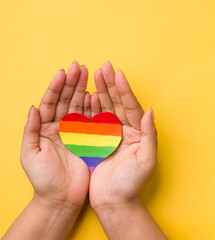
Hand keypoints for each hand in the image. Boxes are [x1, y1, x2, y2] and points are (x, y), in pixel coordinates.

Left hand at [21, 62, 90, 208]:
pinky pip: (91, 121)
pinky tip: (96, 96)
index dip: (56, 87)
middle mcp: (60, 128)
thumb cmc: (43, 179)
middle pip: (66, 101)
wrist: (61, 198)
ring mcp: (75, 133)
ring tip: (89, 75)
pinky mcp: (88, 141)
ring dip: (83, 91)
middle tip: (79, 67)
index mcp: (44, 129)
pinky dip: (93, 108)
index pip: (50, 103)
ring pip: (79, 107)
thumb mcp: (30, 154)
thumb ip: (31, 130)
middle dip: (72, 83)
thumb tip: (33, 107)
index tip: (64, 73)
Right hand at [89, 62, 156, 209]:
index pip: (132, 107)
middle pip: (119, 103)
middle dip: (111, 85)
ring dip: (101, 91)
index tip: (118, 74)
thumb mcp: (146, 160)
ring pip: (106, 108)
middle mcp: (126, 131)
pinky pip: (94, 120)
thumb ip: (150, 135)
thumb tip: (151, 111)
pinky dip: (91, 107)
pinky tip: (88, 95)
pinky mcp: (99, 141)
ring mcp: (112, 134)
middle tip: (104, 66)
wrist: (114, 201)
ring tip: (95, 74)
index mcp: (139, 133)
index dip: (125, 90)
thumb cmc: (132, 183)